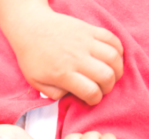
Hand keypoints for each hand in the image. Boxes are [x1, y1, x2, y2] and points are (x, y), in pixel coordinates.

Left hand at [2, 8, 122, 104]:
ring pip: (113, 58)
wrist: (30, 28)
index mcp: (63, 73)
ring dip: (117, 70)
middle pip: (106, 76)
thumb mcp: (36, 82)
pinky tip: (113, 58)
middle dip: (108, 87)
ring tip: (112, 74)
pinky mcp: (89, 29)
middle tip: (103, 88)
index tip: (92, 99)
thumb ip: (54, 94)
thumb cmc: (32, 57)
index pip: (90, 91)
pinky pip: (113, 39)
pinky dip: (118, 50)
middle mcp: (77, 58)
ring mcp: (85, 42)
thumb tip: (71, 95)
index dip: (95, 99)